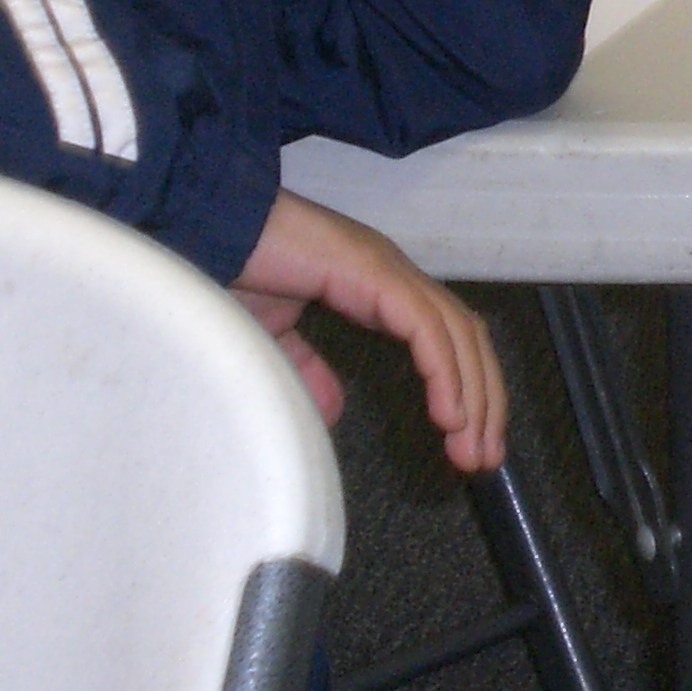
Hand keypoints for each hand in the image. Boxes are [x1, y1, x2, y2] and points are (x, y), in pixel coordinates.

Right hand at [235, 190, 507, 472]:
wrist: (206, 231)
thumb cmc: (237, 271)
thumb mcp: (276, 336)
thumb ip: (308, 368)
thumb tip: (333, 410)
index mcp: (381, 288)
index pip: (448, 338)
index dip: (468, 388)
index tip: (469, 442)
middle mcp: (396, 275)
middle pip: (467, 338)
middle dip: (485, 400)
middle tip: (484, 459)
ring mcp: (388, 269)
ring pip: (458, 334)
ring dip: (475, 395)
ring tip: (472, 449)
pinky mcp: (373, 271)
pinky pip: (425, 326)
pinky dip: (446, 371)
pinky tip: (450, 414)